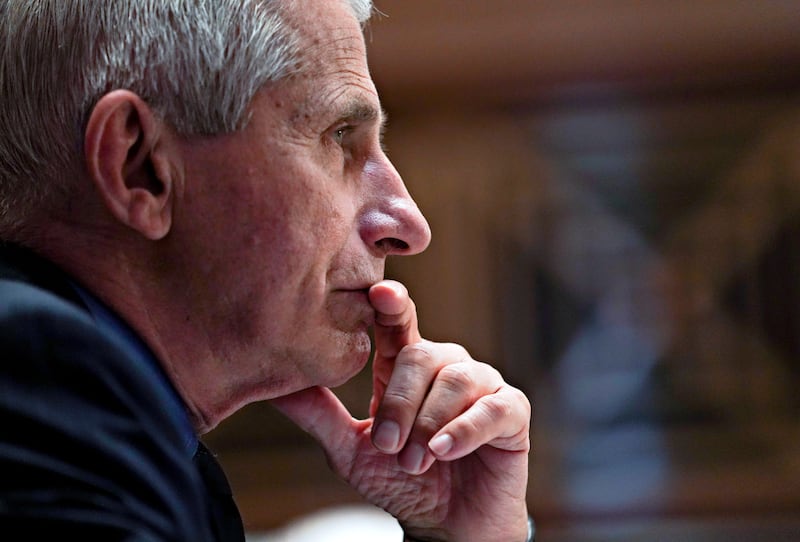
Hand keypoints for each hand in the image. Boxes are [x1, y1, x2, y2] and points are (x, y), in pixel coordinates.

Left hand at [269, 280, 530, 541]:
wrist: (445, 527)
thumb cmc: (401, 482)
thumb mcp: (351, 450)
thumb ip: (319, 415)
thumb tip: (272, 385)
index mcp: (407, 367)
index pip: (398, 325)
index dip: (391, 306)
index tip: (379, 293)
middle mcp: (445, 366)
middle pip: (421, 355)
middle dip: (399, 403)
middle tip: (388, 447)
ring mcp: (481, 386)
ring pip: (454, 379)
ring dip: (428, 424)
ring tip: (415, 462)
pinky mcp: (511, 411)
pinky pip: (492, 407)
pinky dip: (464, 429)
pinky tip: (445, 450)